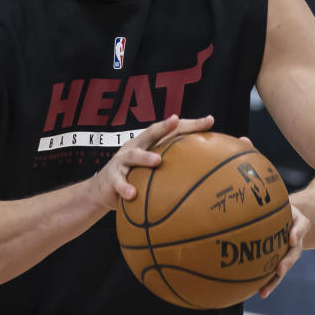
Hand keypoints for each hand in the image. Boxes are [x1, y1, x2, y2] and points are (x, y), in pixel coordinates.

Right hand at [90, 114, 214, 208]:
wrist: (103, 189)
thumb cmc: (137, 176)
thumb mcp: (154, 168)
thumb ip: (175, 166)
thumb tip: (211, 173)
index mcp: (151, 143)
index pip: (173, 130)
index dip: (190, 124)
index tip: (210, 120)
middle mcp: (137, 146)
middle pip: (151, 132)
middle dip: (164, 126)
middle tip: (175, 120)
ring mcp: (122, 160)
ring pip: (134, 155)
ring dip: (146, 157)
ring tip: (157, 161)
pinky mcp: (112, 177)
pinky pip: (119, 182)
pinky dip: (126, 187)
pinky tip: (133, 194)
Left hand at [259, 202, 309, 298]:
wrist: (285, 216)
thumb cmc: (279, 207)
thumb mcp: (281, 201)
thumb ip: (274, 199)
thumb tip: (252, 194)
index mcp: (299, 223)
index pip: (301, 226)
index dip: (297, 232)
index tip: (292, 238)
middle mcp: (295, 240)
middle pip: (294, 252)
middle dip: (287, 262)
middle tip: (280, 269)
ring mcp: (287, 252)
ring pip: (283, 268)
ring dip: (275, 280)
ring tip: (264, 291)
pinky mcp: (278, 261)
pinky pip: (273, 274)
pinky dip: (267, 283)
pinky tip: (258, 293)